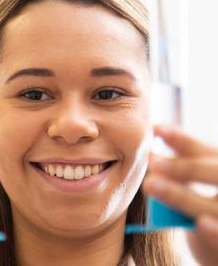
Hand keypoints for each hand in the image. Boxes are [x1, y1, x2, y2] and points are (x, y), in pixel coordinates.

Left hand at [142, 125, 217, 265]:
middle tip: (152, 161)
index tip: (156, 129)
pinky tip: (201, 224)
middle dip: (184, 167)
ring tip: (151, 184)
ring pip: (214, 206)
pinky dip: (215, 233)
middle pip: (217, 172)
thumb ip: (181, 168)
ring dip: (182, 195)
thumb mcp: (195, 186)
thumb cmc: (206, 212)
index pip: (208, 152)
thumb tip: (154, 147)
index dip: (183, 139)